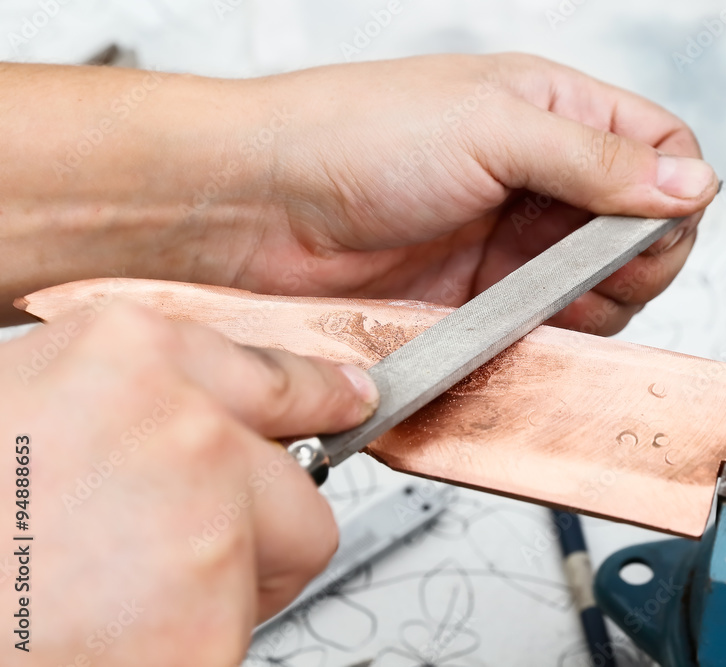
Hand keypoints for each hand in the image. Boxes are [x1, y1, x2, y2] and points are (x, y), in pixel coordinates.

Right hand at [0, 302, 377, 664]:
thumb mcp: (27, 409)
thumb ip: (122, 400)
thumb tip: (196, 408)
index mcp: (127, 353)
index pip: (276, 374)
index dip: (314, 399)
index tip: (348, 400)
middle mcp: (182, 417)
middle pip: (299, 477)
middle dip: (255, 520)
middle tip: (168, 552)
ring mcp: (208, 508)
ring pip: (288, 552)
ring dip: (227, 584)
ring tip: (118, 596)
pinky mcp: (215, 603)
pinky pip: (255, 621)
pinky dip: (205, 638)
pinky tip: (121, 634)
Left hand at [227, 54, 716, 334]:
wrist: (261, 208)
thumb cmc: (355, 134)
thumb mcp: (492, 126)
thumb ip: (598, 160)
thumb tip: (691, 181)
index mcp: (553, 111)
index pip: (661, 149)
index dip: (675, 190)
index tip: (655, 223)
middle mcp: (541, 177)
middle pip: (642, 228)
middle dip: (638, 256)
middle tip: (596, 266)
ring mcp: (514, 242)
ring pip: (603, 285)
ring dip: (597, 300)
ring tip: (552, 294)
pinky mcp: (484, 298)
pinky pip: (549, 326)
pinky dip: (555, 334)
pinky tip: (530, 324)